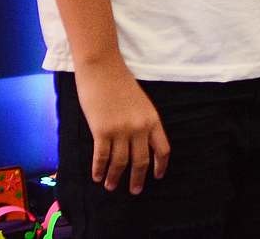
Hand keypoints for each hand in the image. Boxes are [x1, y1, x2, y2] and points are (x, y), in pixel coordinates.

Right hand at [75, 59, 170, 193]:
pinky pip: (102, 157)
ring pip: (120, 162)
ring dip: (115, 177)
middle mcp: (139, 127)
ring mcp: (121, 130)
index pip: (162, 148)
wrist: (103, 69)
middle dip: (137, 178)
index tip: (158, 176)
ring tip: (111, 186)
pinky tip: (97, 176)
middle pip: (141, 160)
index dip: (160, 165)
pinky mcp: (102, 131)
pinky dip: (99, 169)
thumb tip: (138, 143)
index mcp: (152, 119)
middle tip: (134, 190)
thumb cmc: (120, 82)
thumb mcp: (140, 103)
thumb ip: (142, 122)